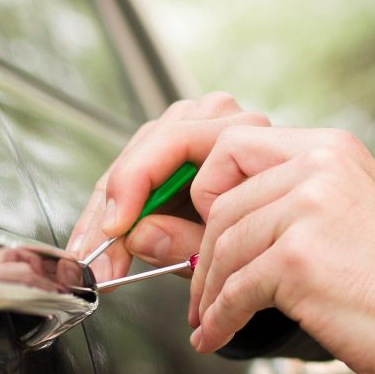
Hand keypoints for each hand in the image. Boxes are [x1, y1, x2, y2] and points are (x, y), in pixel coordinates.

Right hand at [66, 92, 271, 283]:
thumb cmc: (262, 227)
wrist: (280, 225)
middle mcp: (214, 117)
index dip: (134, 187)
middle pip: (144, 153)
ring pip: (131, 162)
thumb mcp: (228, 244)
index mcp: (240, 131)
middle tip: (95, 255)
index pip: (171, 143)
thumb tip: (138, 235)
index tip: (115, 229)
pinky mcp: (171, 143)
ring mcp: (190, 125)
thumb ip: (185, 241)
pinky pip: (132, 172)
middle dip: (113, 210)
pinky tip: (101, 241)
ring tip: (94, 254)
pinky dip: (115, 208)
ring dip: (108, 211)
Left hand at [185, 126, 374, 373]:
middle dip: (203, 255)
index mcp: (330, 148)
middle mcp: (319, 164)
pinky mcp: (300, 258)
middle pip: (221, 201)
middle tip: (201, 293)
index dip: (206, 191)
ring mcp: (309, 208)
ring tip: (212, 320)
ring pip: (224, 247)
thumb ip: (281, 208)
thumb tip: (187, 223)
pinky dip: (220, 319)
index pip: (232, 145)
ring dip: (210, 293)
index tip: (203, 233)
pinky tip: (217, 336)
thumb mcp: (342, 219)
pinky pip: (235, 289)